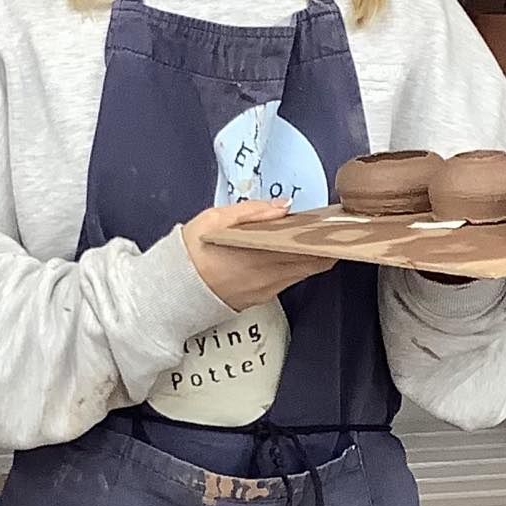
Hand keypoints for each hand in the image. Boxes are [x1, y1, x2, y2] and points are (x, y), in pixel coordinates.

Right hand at [181, 200, 336, 311]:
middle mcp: (268, 277)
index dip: (325, 239)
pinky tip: (293, 253)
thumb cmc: (191, 252)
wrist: (171, 291)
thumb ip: (252, 211)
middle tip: (332, 231)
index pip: (307, 250)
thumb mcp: (215, 220)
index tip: (334, 226)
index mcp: (259, 255)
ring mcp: (266, 290)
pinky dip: (296, 267)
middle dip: (325, 248)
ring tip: (314, 238)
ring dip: (311, 257)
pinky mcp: (261, 298)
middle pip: (313, 264)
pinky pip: (288, 281)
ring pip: (302, 273)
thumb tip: (284, 206)